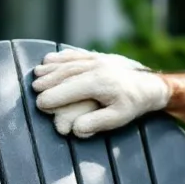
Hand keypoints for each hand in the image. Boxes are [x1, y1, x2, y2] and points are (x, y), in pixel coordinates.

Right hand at [32, 49, 169, 137]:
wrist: (151, 85)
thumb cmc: (134, 104)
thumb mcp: (119, 118)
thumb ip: (97, 123)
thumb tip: (75, 129)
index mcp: (99, 83)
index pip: (69, 89)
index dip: (52, 97)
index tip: (39, 104)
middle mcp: (96, 67)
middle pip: (65, 73)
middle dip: (47, 81)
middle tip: (33, 89)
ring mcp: (98, 59)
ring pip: (69, 62)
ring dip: (51, 68)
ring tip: (36, 75)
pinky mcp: (99, 56)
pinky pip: (76, 54)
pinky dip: (62, 57)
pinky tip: (50, 60)